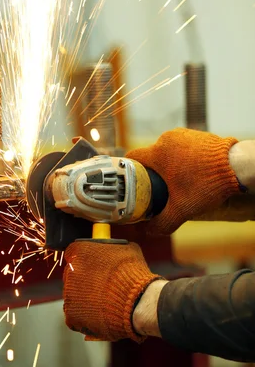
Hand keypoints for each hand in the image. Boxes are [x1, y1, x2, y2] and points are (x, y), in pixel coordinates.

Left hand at [63, 240, 161, 341]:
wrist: (136, 301)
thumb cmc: (132, 274)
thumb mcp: (126, 249)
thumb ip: (113, 247)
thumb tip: (114, 248)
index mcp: (79, 250)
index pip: (75, 253)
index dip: (86, 261)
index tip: (94, 267)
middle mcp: (70, 270)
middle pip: (73, 274)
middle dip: (85, 280)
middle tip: (101, 286)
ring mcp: (69, 293)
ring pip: (74, 294)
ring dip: (85, 297)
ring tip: (104, 302)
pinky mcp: (72, 313)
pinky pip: (75, 314)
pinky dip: (85, 316)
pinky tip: (99, 314)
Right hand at [126, 128, 242, 234]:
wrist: (238, 166)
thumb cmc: (207, 184)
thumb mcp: (182, 208)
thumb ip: (163, 222)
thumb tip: (149, 231)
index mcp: (158, 153)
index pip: (132, 158)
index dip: (128, 171)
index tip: (131, 182)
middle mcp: (167, 139)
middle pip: (151, 156)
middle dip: (152, 172)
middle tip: (156, 189)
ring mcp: (183, 135)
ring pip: (167, 151)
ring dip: (168, 165)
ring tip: (176, 183)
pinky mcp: (196, 135)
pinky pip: (182, 147)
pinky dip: (182, 159)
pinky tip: (191, 173)